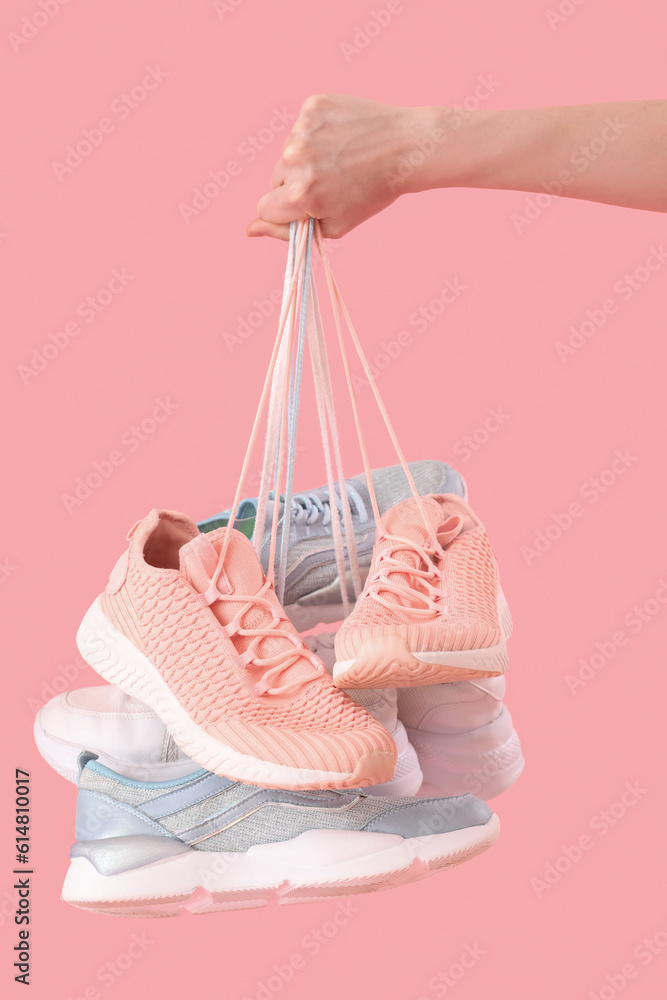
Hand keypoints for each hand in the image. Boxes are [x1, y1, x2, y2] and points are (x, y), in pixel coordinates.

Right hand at [247, 94, 436, 239]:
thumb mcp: (333, 225)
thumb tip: (249, 230)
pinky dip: (315, 135)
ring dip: (305, 159)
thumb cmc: (372, 192)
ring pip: (287, 153)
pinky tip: (340, 139)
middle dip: (293, 186)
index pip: (265, 208)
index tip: (305, 207)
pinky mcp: (312, 106)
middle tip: (329, 183)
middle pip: (273, 180)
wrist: (406, 148)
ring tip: (339, 160)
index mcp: (299, 194)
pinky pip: (300, 128)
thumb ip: (287, 231)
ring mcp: (302, 128)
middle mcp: (295, 158)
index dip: (284, 212)